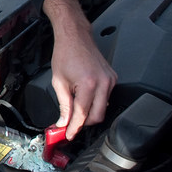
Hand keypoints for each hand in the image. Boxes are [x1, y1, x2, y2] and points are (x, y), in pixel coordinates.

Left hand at [43, 0, 116, 139]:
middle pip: (97, 116)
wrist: (75, 36)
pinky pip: (105, 98)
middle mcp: (103, 82)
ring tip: (74, 111)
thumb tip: (64, 121)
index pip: (82, 114)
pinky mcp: (112, 78)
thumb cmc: (65, 53)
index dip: (74, 127)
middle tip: (70, 125)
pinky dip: (95, 103)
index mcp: (88, 83)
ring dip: (89, 113)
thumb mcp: (59, 82)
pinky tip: (84, 100)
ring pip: (102, 108)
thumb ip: (63, 105)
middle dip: (83, 123)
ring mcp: (110, 80)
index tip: (68, 134)